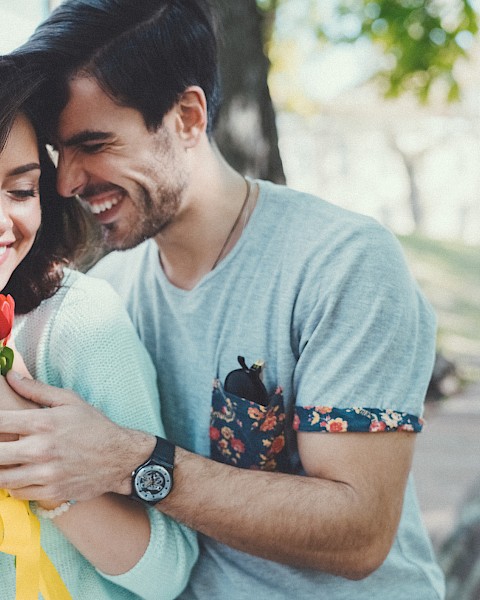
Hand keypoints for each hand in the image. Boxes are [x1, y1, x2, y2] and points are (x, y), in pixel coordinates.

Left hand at [0, 372, 155, 502]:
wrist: (121, 457)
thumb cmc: (95, 426)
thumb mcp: (70, 401)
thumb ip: (36, 389)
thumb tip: (10, 376)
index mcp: (43, 422)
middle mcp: (41, 449)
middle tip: (3, 444)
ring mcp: (45, 474)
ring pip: (1, 478)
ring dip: (1, 469)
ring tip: (8, 460)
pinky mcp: (50, 492)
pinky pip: (17, 493)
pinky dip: (14, 484)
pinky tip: (21, 474)